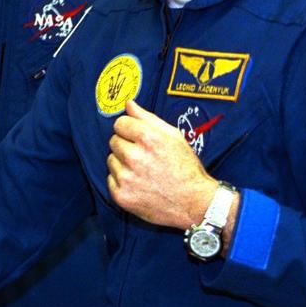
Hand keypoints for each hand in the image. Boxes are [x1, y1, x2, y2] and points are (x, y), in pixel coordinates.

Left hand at [107, 99, 216, 228]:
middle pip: (114, 141)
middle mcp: (135, 157)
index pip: (120, 123)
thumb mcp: (173, 137)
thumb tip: (129, 104)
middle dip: (126, 145)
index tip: (137, 136)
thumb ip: (148, 118)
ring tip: (143, 170)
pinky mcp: (122, 195)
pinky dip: (121, 181)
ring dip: (122, 163)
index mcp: (148, 138)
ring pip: (111, 160)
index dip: (129, 129)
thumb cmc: (186, 169)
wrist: (194, 203)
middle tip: (144, 156)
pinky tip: (139, 183)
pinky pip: (111, 179)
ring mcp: (127, 178)